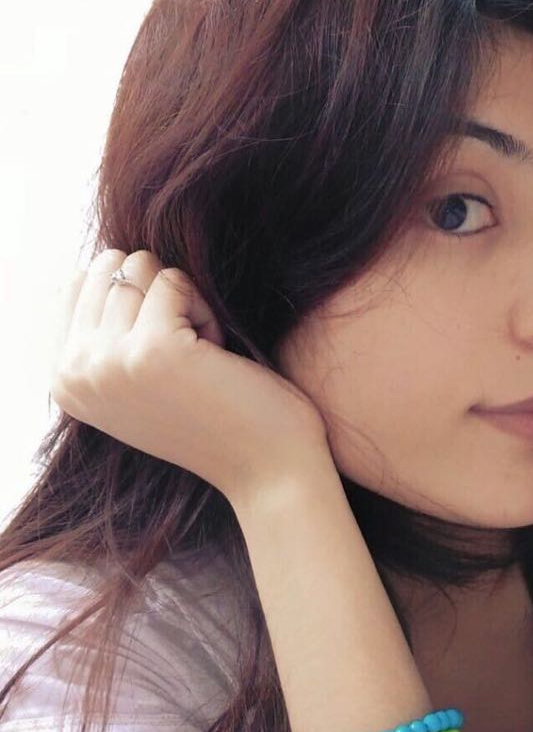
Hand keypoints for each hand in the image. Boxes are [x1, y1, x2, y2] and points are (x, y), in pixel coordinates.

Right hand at [49, 249, 332, 500]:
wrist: (268, 469)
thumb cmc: (219, 418)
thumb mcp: (143, 377)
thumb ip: (109, 332)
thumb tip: (101, 262)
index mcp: (64, 381)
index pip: (80, 284)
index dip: (140, 304)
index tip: (168, 358)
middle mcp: (73, 373)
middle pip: (113, 272)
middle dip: (163, 301)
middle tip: (191, 358)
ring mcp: (108, 362)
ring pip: (143, 270)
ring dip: (186, 306)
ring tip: (203, 360)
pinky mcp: (152, 349)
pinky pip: (175, 281)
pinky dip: (207, 312)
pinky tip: (217, 358)